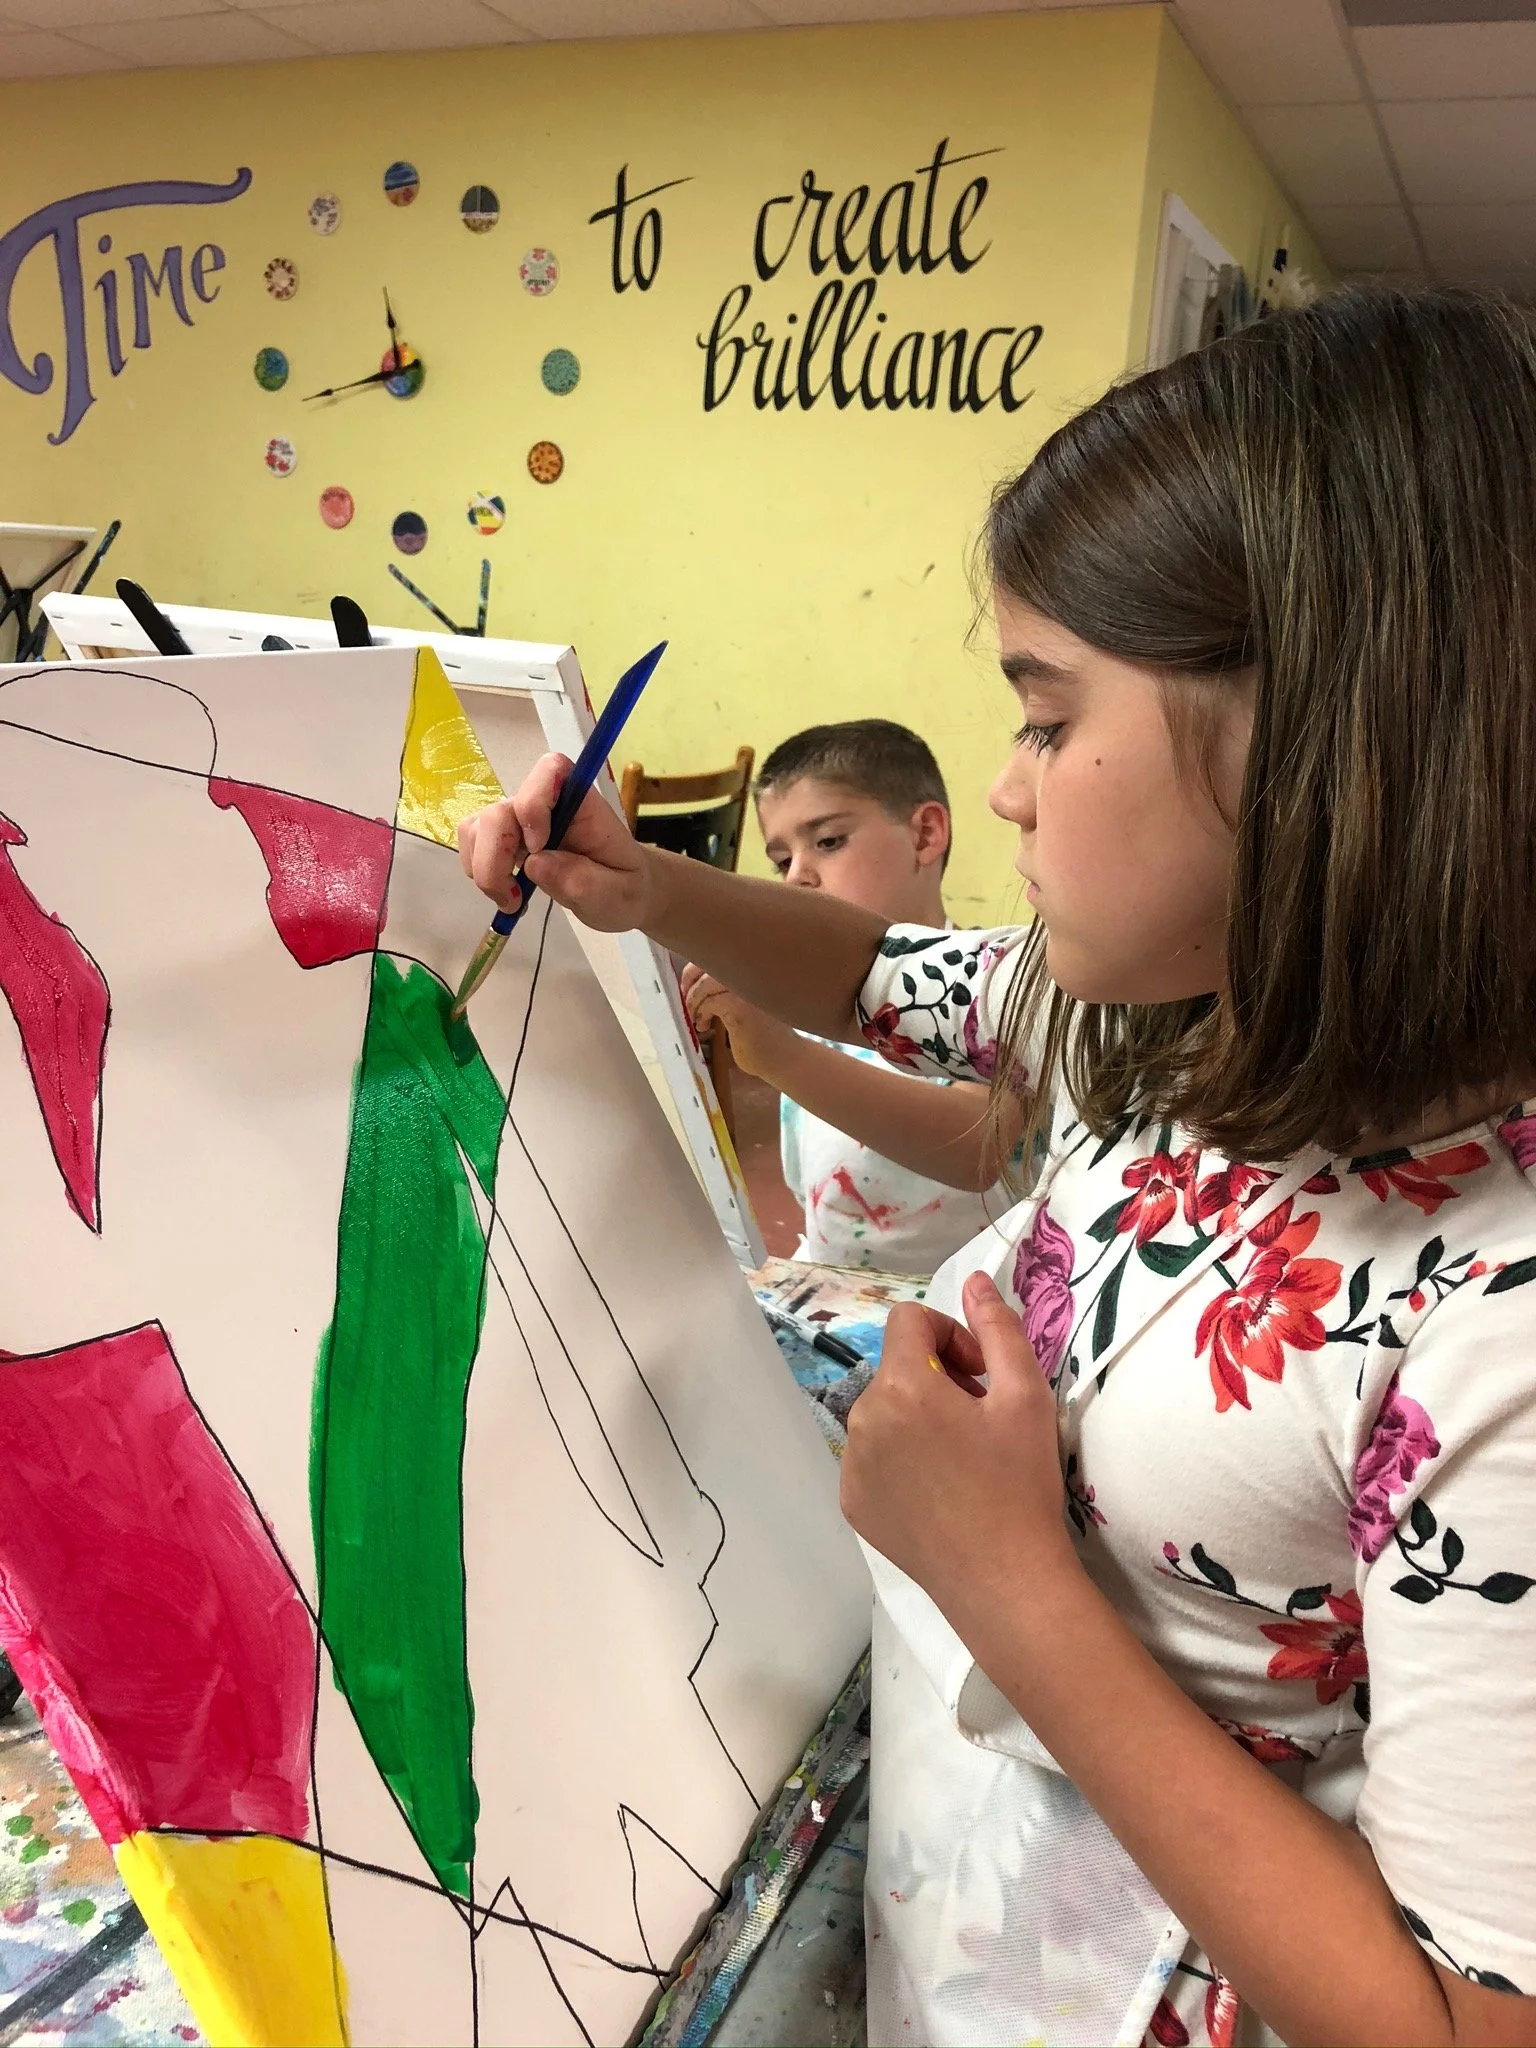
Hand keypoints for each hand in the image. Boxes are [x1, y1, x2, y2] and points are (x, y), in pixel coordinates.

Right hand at [457, 753, 654, 931]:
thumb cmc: (624, 887)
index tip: (538, 847)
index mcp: (582, 803)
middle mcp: (546, 804)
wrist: (620, 894)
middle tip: (514, 899)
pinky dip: (480, 872)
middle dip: (495, 856)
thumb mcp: (617, 894)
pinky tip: (506, 894)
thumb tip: (534, 862)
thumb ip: (583, 880)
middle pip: (499, 810)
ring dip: (484, 868)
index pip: (551, 770)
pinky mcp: (504, 839)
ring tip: (511, 901)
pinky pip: (474, 845)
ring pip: (477, 827)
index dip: (534, 803)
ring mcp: (520, 821)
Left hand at [681, 966, 801, 1082]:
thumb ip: (725, 988)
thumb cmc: (762, 1033)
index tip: (687, 987)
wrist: (783, 1057)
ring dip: (694, 1000)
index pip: (718, 954)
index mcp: (753, 969)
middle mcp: (752, 973)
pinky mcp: (742, 1007)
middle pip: (709, 962)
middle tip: (686, 1001)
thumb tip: (691, 982)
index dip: (696, 968)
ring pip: (707, 982)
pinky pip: (710, 1002)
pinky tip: (703, 1025)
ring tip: (695, 1016)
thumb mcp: (742, 1003)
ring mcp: (748, 988)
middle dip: (690, 981)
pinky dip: (701, 1012)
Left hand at [841, 1274, 1077, 1617]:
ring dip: (918, 1416)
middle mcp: (862, 1419)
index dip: (950, 1336)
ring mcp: (850, 1465)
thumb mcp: (1025, 1396)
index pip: (909, 1321)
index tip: (982, 1375)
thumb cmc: (1020, 1484)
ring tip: (963, 1457)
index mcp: (901, 1386)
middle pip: (896, 1367)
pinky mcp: (852, 1502)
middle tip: (981, 1418)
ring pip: (883, 1411)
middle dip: (937, 1377)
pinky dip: (900, 1457)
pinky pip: (871, 1454)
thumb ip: (998, 1328)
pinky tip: (940, 1490)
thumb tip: (976, 1280)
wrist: (1005, 1582)